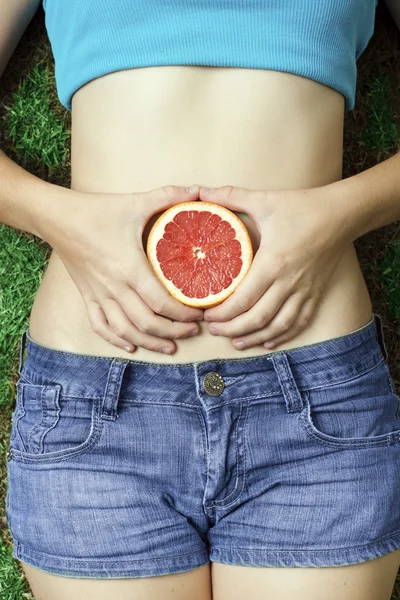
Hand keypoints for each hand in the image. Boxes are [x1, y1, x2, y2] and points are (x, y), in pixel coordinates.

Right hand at [38, 184, 203, 354]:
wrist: (57, 217)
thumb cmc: (98, 211)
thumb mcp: (136, 202)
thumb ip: (169, 196)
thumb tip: (200, 190)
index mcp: (129, 268)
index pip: (161, 302)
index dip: (183, 314)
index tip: (199, 315)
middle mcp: (114, 287)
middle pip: (147, 322)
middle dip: (173, 332)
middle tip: (193, 331)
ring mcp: (98, 295)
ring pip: (126, 330)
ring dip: (150, 342)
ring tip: (170, 347)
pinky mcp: (87, 297)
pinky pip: (100, 326)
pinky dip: (116, 340)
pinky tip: (132, 345)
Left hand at [198, 184, 350, 349]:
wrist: (341, 214)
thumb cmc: (302, 207)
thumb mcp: (264, 200)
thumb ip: (230, 197)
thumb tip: (200, 190)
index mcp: (273, 262)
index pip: (243, 299)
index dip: (223, 314)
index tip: (207, 316)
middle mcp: (289, 282)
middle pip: (257, 318)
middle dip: (232, 329)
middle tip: (215, 331)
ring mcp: (304, 291)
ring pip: (278, 326)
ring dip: (255, 338)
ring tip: (236, 342)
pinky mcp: (315, 294)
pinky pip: (299, 323)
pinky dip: (282, 336)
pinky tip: (268, 342)